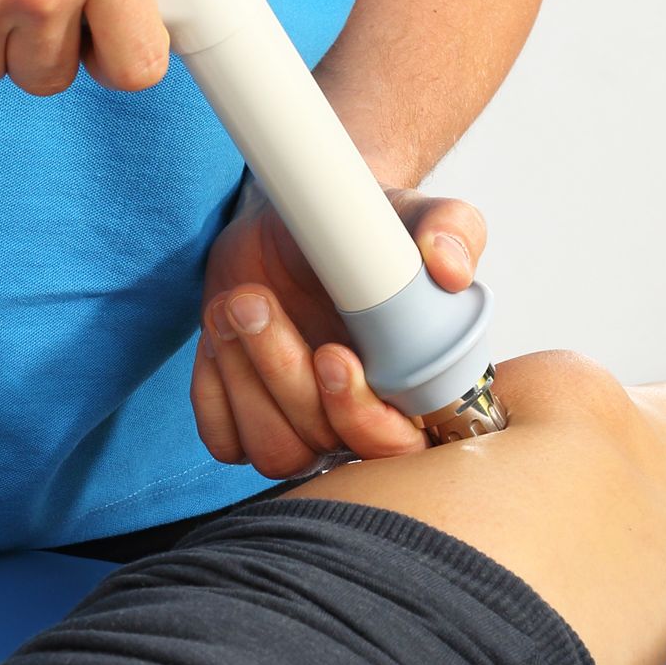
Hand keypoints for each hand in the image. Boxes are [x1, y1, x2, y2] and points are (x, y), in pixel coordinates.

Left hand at [192, 184, 488, 476]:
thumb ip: (451, 228)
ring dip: (244, 377)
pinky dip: (213, 386)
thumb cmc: (366, 227)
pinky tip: (220, 328)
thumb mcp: (412, 213)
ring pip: (272, 450)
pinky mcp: (247, 420)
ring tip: (236, 302)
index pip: (399, 449)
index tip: (333, 355)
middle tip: (259, 305)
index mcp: (415, 389)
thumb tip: (452, 268)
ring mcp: (302, 426)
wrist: (298, 220)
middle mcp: (361, 419)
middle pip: (325, 444)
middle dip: (286, 378)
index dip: (364, 418)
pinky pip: (223, 438)